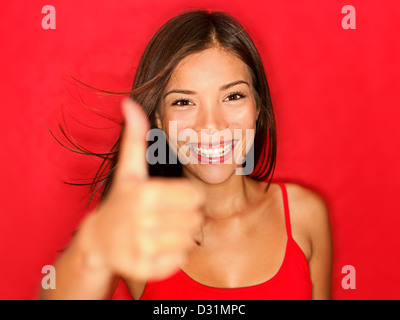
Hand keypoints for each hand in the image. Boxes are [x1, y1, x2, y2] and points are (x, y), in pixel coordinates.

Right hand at [81, 98, 204, 281]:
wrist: (99, 241)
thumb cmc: (122, 201)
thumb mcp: (129, 170)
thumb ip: (135, 138)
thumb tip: (130, 103)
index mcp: (145, 194)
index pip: (196, 196)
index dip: (188, 197)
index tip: (172, 198)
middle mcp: (142, 222)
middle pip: (196, 218)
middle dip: (186, 216)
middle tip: (166, 215)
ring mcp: (142, 248)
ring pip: (190, 240)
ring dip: (180, 235)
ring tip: (160, 229)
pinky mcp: (144, 269)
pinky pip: (180, 260)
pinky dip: (174, 254)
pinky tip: (157, 246)